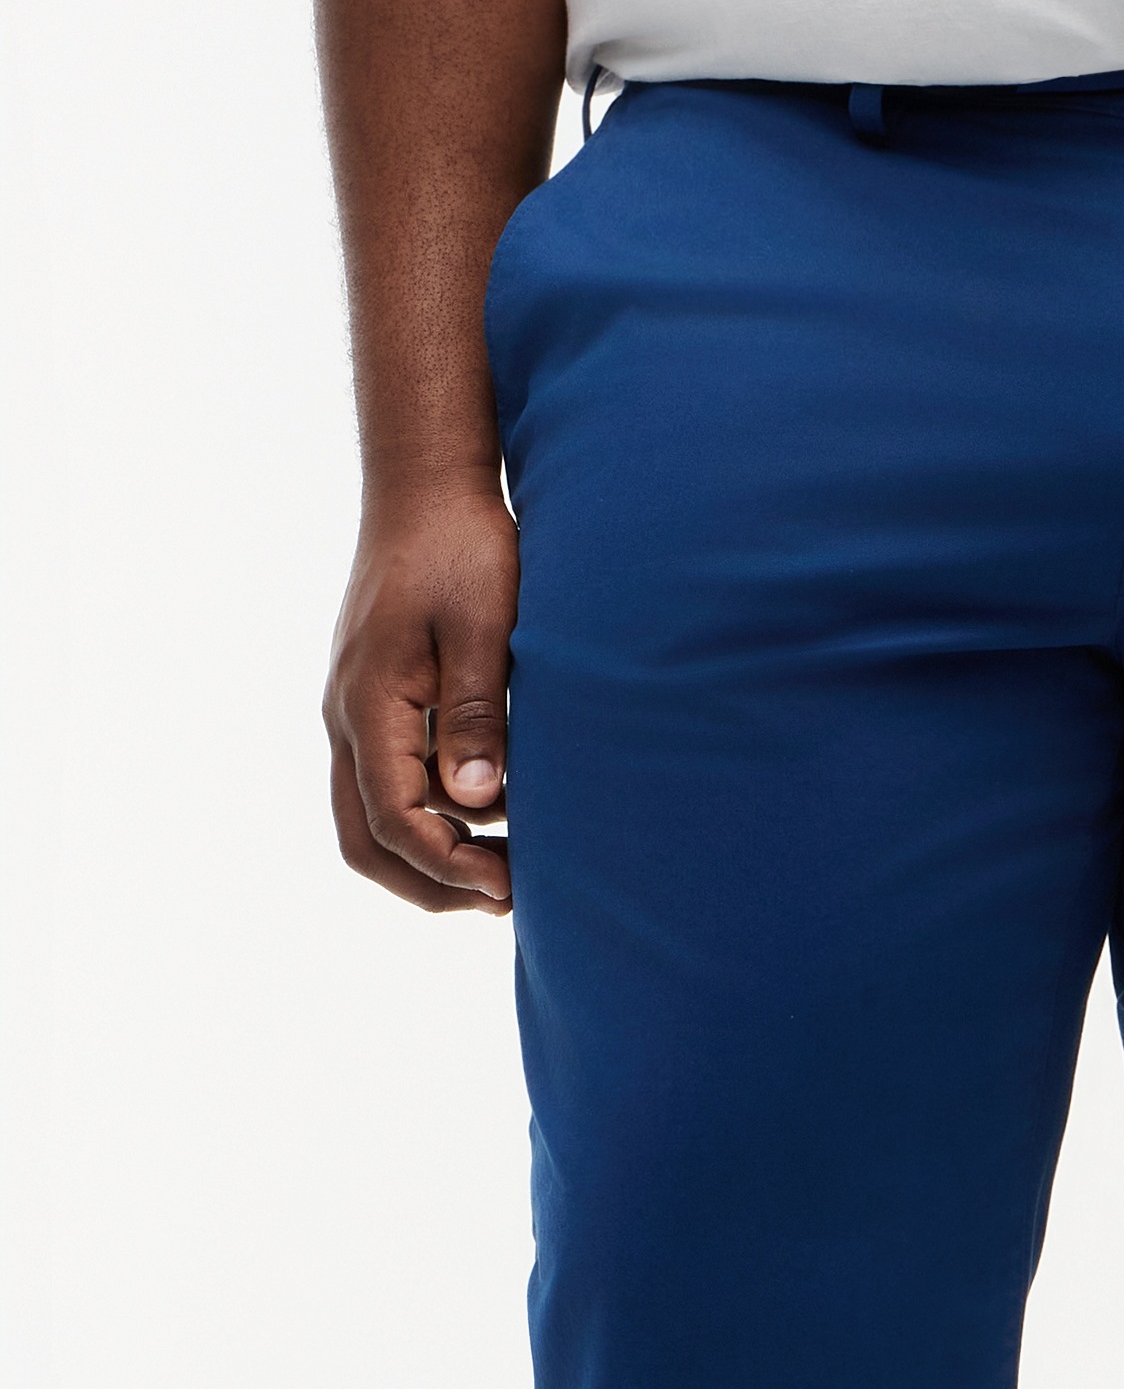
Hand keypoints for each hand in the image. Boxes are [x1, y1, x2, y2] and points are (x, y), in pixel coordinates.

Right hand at [324, 476, 518, 912]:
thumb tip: (478, 798)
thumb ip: (478, 714)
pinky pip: (390, 788)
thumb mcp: (485, 628)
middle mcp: (348, 718)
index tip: (510, 887)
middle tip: (506, 898)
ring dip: (434, 858)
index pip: (393, 819)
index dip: (449, 867)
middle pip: (365, 841)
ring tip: (510, 869)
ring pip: (372, 821)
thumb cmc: (463, 549)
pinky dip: (435, 823)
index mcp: (369, 703)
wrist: (426, 489)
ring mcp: (357, 715)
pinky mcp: (378, 708)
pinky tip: (497, 820)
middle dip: (431, 884)